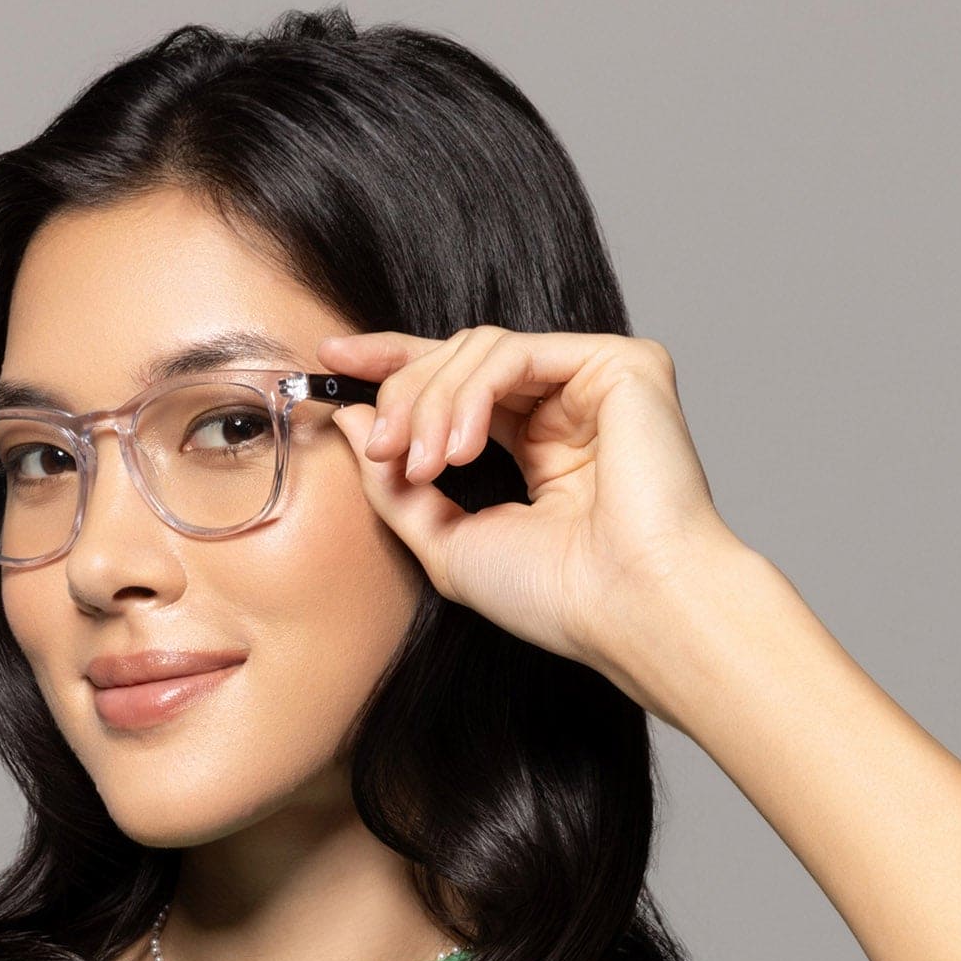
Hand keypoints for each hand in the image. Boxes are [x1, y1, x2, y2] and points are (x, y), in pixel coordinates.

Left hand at [318, 325, 744, 678]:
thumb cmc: (555, 595)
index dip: (391, 363)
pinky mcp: (623, 365)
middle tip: (382, 449)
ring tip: (425, 464)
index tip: (332, 358)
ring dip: (431, 403)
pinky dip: (471, 394)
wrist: (628, 611)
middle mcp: (566, 408)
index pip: (456, 381)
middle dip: (403, 396)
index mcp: (536, 444)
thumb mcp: (445, 541)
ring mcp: (595, 383)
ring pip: (479, 349)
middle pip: (457, 358)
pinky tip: (461, 449)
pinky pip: (515, 352)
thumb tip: (351, 418)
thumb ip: (393, 483)